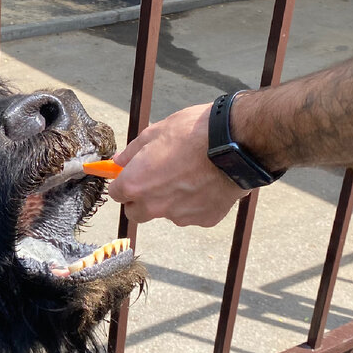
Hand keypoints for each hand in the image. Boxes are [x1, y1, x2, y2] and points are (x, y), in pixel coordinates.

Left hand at [107, 104, 248, 226]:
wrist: (236, 144)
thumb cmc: (194, 133)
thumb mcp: (157, 132)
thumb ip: (132, 152)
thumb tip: (119, 162)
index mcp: (136, 184)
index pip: (116, 194)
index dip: (123, 182)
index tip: (132, 175)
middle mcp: (154, 206)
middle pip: (136, 212)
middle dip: (141, 199)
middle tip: (156, 179)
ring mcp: (179, 216)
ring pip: (166, 213)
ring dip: (170, 201)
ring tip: (189, 176)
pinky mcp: (204, 220)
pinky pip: (192, 214)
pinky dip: (195, 203)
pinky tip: (206, 183)